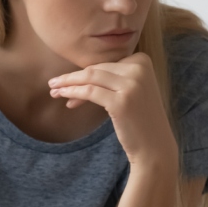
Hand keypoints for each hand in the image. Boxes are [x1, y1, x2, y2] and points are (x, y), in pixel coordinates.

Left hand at [47, 52, 177, 168]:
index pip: (105, 64)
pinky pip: (89, 92)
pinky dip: (72, 93)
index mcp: (142, 61)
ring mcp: (131, 85)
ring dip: (67, 84)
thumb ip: (112, 77)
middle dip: (72, 78)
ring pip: (90, 78)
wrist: (154, 145)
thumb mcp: (130, 90)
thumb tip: (77, 74)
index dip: (85, 74)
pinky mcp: (121, 101)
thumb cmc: (138, 118)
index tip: (69, 84)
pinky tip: (64, 99)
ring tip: (53, 91)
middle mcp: (139, 69)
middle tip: (53, 84)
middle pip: (96, 69)